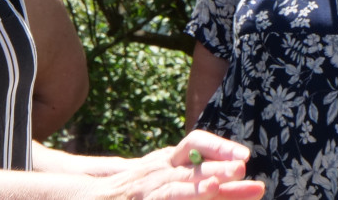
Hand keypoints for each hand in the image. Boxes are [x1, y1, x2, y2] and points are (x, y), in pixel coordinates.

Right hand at [96, 130, 262, 199]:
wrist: (92, 194)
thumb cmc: (137, 184)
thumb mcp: (165, 169)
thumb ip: (196, 170)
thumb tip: (239, 173)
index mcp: (169, 159)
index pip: (195, 143)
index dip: (219, 147)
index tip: (244, 157)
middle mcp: (157, 171)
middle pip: (189, 166)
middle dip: (216, 168)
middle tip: (240, 168)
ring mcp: (145, 190)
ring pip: (172, 189)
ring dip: (194, 189)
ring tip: (214, 187)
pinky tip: (201, 196)